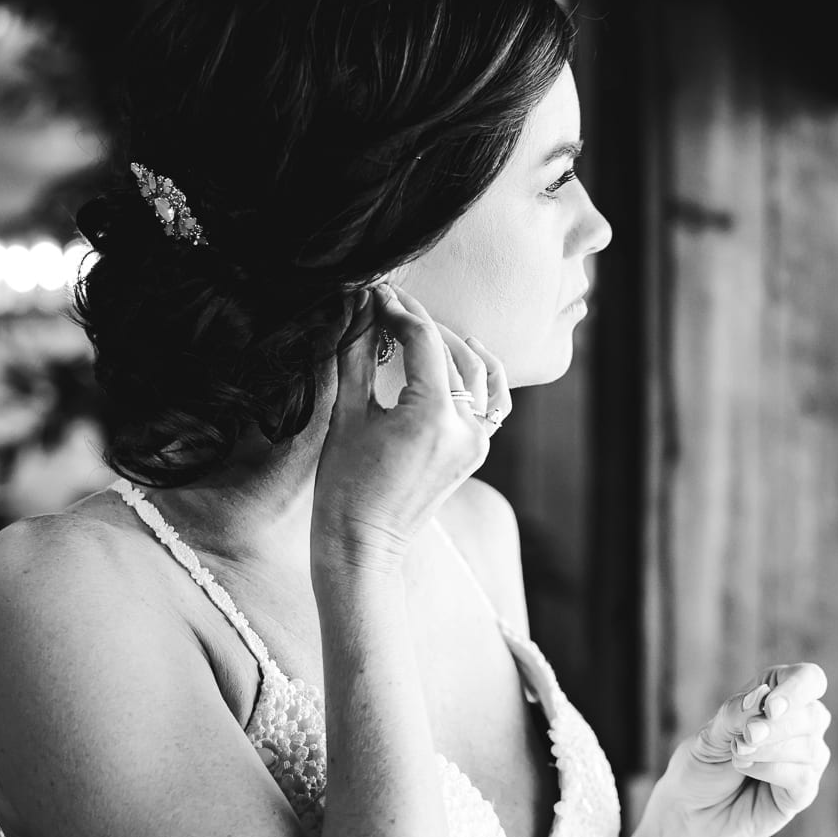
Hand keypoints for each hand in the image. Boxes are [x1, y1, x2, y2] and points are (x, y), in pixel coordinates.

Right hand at [310, 282, 510, 568]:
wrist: (363, 543)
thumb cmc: (343, 484)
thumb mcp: (347, 413)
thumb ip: (357, 354)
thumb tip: (359, 307)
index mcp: (432, 414)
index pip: (422, 340)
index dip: (398, 310)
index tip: (375, 293)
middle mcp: (465, 425)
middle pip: (451, 350)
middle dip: (420, 323)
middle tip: (388, 305)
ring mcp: (478, 440)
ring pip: (480, 371)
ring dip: (451, 343)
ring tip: (418, 329)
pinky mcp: (478, 450)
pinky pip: (494, 401)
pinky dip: (483, 374)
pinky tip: (462, 356)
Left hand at [643, 662, 831, 836]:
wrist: (690, 812)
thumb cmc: (701, 766)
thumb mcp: (709, 736)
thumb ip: (734, 714)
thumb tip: (762, 696)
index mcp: (777, 697)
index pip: (809, 679)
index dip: (795, 689)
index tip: (769, 708)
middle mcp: (800, 725)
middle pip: (812, 713)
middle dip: (776, 726)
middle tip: (744, 738)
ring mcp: (805, 760)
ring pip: (810, 746)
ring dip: (770, 749)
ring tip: (737, 755)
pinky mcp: (802, 792)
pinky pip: (803, 776)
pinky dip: (772, 770)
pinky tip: (748, 770)